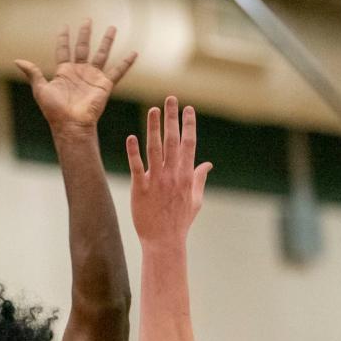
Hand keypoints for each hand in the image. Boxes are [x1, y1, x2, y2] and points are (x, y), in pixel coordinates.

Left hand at [15, 20, 136, 134]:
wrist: (71, 124)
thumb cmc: (54, 110)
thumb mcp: (41, 89)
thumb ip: (33, 73)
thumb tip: (18, 61)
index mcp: (64, 72)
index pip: (64, 50)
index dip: (63, 39)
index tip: (64, 26)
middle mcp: (79, 72)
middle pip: (83, 47)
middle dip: (85, 34)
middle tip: (88, 20)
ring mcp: (92, 77)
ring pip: (102, 54)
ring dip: (107, 41)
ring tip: (113, 28)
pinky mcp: (104, 84)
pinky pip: (118, 71)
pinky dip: (126, 62)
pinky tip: (134, 53)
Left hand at [126, 97, 212, 244]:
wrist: (164, 241)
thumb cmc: (180, 221)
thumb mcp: (196, 200)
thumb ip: (200, 178)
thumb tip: (208, 164)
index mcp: (187, 175)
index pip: (190, 144)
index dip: (189, 125)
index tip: (188, 108)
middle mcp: (173, 174)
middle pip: (174, 140)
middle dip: (172, 118)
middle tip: (170, 98)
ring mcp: (157, 180)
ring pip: (155, 149)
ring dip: (153, 128)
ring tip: (152, 110)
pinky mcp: (141, 188)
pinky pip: (137, 167)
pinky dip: (134, 152)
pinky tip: (131, 137)